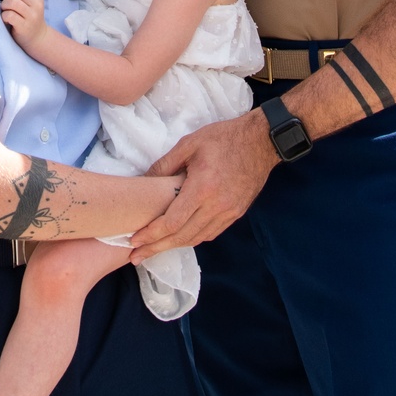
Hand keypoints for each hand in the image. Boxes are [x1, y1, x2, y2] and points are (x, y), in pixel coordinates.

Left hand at [2, 0, 48, 55]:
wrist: (38, 38)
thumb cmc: (30, 17)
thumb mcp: (28, 1)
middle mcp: (37, 5)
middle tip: (6, 3)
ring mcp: (32, 16)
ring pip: (12, 3)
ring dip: (4, 5)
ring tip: (5, 10)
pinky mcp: (24, 27)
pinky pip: (9, 15)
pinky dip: (4, 16)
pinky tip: (7, 19)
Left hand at [129, 110, 277, 260]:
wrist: (261, 141)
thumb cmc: (224, 138)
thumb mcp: (190, 144)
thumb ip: (165, 164)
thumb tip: (144, 181)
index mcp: (202, 188)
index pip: (172, 222)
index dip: (151, 234)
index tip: (134, 240)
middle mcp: (216, 206)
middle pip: (181, 236)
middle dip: (156, 248)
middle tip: (135, 257)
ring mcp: (228, 213)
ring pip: (196, 238)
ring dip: (173, 246)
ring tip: (153, 250)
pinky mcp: (236, 214)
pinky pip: (210, 233)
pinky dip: (192, 238)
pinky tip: (180, 238)